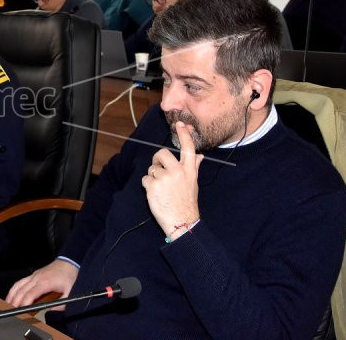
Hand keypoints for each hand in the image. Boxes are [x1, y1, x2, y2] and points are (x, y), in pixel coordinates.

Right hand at [5, 259, 78, 307]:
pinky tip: (12, 294)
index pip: (31, 294)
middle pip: (21, 290)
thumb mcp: (70, 292)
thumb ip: (61, 304)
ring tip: (8, 304)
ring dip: (12, 295)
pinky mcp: (33, 275)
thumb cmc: (69, 276)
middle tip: (11, 311)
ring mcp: (34, 275)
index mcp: (45, 282)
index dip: (24, 303)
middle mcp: (37, 278)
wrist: (69, 262)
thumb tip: (52, 311)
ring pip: (18, 285)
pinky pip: (20, 281)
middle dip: (15, 301)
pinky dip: (14, 289)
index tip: (21, 311)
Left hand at [142, 121, 203, 239]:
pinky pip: (145, 178)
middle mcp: (177, 172)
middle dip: (157, 160)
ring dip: (153, 177)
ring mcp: (165, 178)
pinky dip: (147, 185)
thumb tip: (200, 156)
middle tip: (159, 170)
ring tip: (161, 189)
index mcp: (189, 170)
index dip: (184, 134)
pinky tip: (156, 194)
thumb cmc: (187, 202)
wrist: (182, 221)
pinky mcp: (153, 185)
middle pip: (162, 153)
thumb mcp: (193, 183)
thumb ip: (194, 167)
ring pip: (152, 168)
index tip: (180, 124)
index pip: (188, 148)